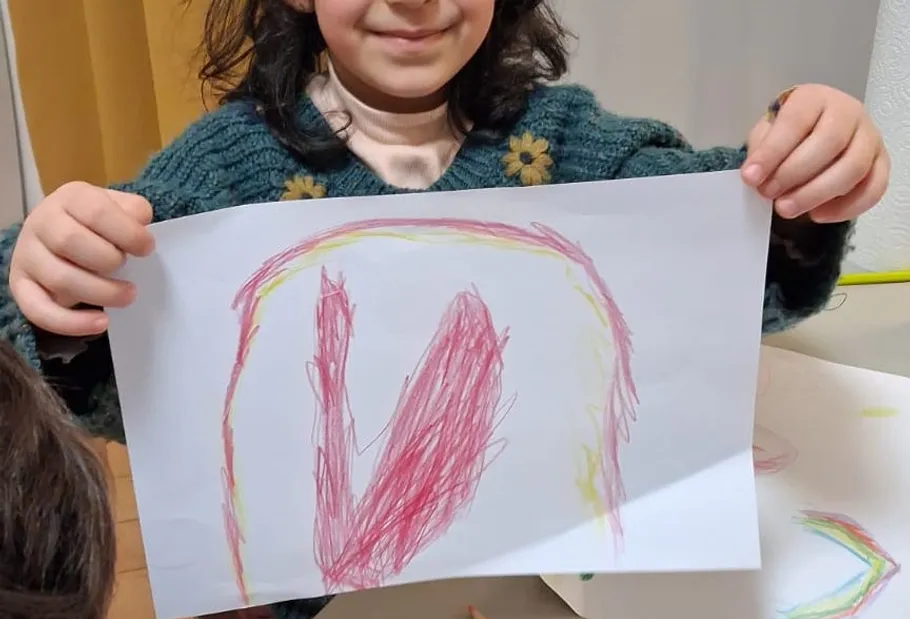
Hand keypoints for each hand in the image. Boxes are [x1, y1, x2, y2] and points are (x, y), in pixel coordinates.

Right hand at [9, 182, 154, 336]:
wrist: (61, 231)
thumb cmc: (99, 223)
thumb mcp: (118, 207)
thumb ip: (134, 211)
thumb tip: (141, 225)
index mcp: (70, 198)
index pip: (96, 212)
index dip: (127, 233)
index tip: (147, 248)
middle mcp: (41, 222)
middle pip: (70, 242)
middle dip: (108, 260)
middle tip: (128, 269)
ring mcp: (27, 255)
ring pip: (59, 278)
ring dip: (100, 292)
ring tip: (128, 296)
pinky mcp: (21, 285)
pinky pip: (37, 310)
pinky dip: (71, 322)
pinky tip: (101, 322)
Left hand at [741, 84, 888, 222]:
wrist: (816, 132)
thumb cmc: (788, 133)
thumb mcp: (767, 131)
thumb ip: (761, 148)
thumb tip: (756, 175)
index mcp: (814, 98)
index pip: (795, 121)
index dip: (772, 152)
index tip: (750, 177)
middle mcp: (848, 112)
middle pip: (829, 143)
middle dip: (793, 174)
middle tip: (768, 194)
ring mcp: (870, 137)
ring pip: (853, 168)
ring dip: (816, 194)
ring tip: (786, 209)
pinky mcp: (881, 163)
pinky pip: (873, 189)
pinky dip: (845, 208)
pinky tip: (817, 215)